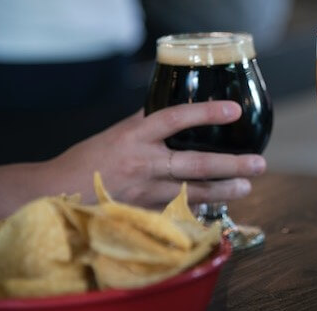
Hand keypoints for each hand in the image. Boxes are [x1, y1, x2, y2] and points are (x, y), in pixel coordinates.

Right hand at [47, 101, 265, 206]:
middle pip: (196, 164)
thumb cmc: (89, 158)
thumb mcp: (117, 132)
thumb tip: (173, 102)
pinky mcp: (146, 213)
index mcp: (135, 136)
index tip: (234, 109)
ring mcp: (146, 192)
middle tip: (259, 163)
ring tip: (247, 187)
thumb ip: (147, 121)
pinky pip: (179, 210)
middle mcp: (144, 164)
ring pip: (194, 192)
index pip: (175, 118)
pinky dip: (200, 208)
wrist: (57, 192)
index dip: (205, 112)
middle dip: (232, 165)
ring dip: (224, 191)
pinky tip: (220, 206)